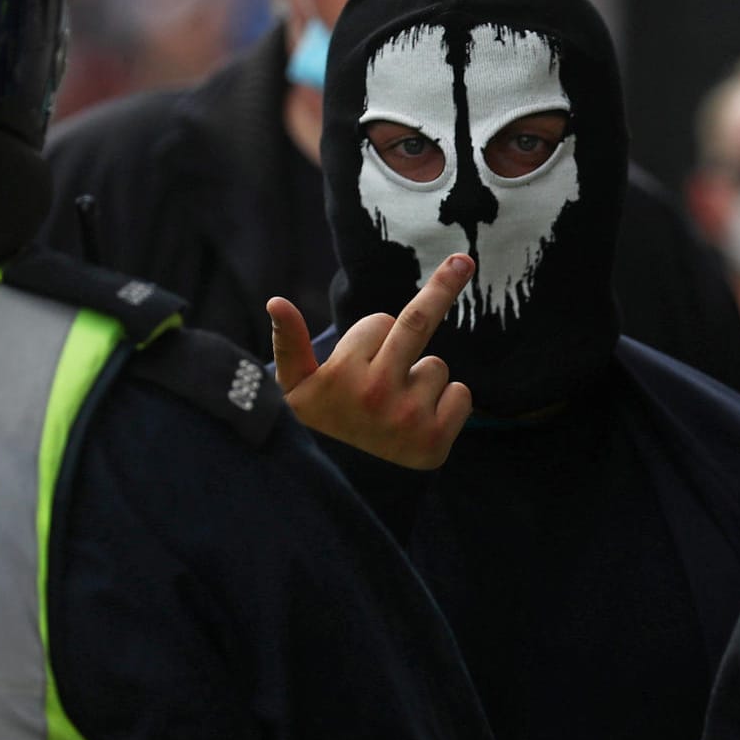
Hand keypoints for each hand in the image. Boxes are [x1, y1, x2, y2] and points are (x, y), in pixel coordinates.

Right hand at [268, 254, 475, 468]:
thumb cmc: (324, 416)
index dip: (374, 336)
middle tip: (464, 261)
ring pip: (436, 366)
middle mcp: (376, 395)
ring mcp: (408, 419)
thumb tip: (275, 301)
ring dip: (421, 378)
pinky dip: (448, 403)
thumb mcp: (295, 383)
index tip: (380, 334)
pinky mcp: (436, 441)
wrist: (344, 478)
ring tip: (395, 406)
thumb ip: (288, 341)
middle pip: (418, 323)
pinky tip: (419, 422)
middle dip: (444, 285)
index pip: (381, 322)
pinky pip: (462, 394)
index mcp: (343, 375)